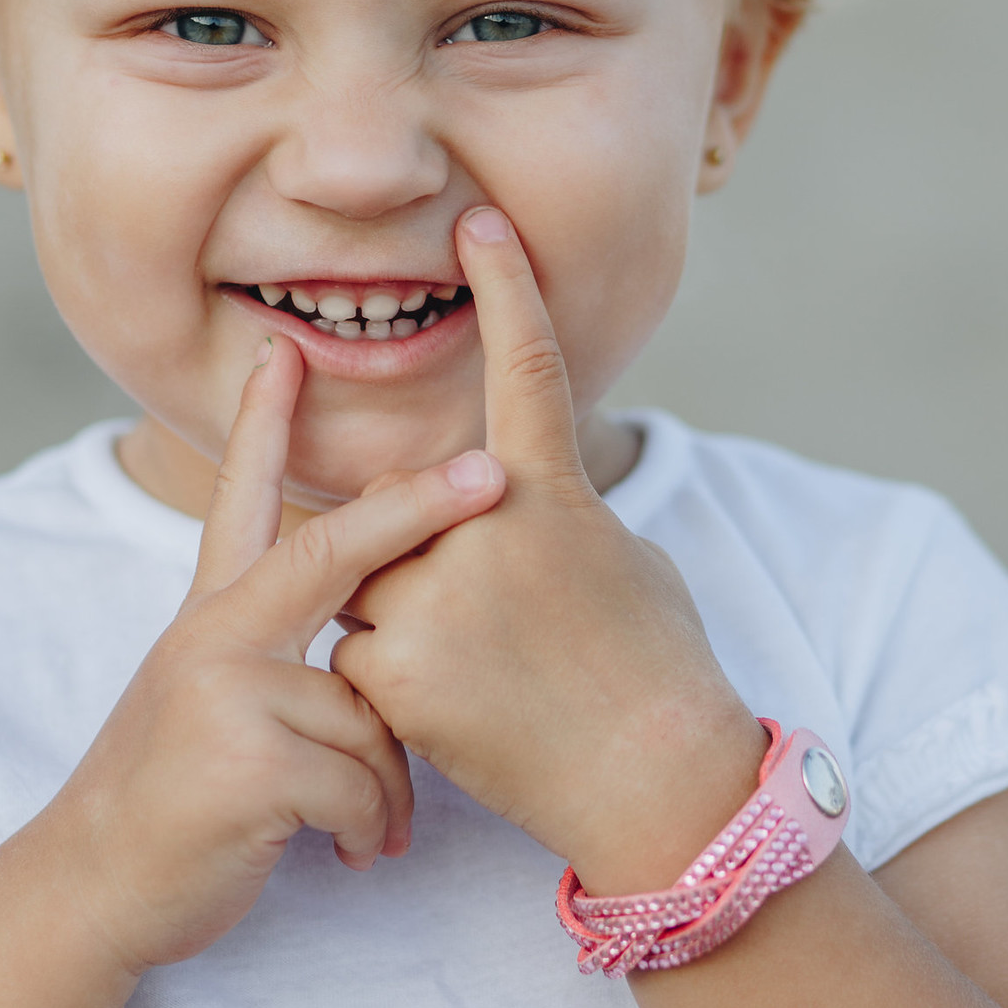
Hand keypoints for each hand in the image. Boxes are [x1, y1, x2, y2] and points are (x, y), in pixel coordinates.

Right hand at [57, 333, 506, 970]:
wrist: (97, 884)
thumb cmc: (177, 798)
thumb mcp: (211, 701)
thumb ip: (273, 654)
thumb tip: (369, 642)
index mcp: (211, 615)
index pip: (240, 501)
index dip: (262, 425)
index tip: (283, 354)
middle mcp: (214, 636)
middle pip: (327, 552)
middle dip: (413, 509)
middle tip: (491, 474)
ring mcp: (225, 694)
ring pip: (369, 714)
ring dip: (387, 787)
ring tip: (372, 830)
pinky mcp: (247, 763)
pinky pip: (360, 782)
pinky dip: (372, 827)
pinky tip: (357, 854)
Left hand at [332, 207, 768, 892]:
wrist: (654, 786)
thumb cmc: (655, 669)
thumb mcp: (621, 557)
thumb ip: (548, 510)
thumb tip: (503, 493)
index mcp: (551, 492)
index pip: (525, 368)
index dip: (504, 288)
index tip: (477, 222)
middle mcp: (486, 528)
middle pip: (402, 507)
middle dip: (422, 555)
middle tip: (500, 625)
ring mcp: (433, 597)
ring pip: (367, 580)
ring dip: (400, 619)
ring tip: (482, 676)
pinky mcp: (394, 670)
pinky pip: (352, 652)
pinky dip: (388, 682)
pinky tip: (456, 714)